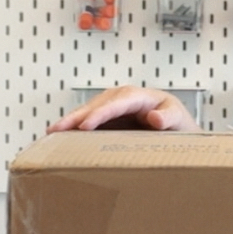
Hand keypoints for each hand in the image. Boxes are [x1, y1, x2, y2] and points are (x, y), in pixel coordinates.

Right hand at [45, 86, 197, 132]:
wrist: (179, 132)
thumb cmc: (180, 125)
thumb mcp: (180, 121)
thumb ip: (170, 117)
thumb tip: (156, 118)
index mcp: (142, 97)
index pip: (118, 102)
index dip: (101, 113)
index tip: (86, 125)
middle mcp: (124, 99)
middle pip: (98, 104)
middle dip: (77, 116)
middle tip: (57, 129)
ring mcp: (114, 108)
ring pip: (89, 111)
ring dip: (70, 121)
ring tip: (52, 132)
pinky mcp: (108, 119)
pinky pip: (89, 121)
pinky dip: (74, 128)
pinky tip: (59, 137)